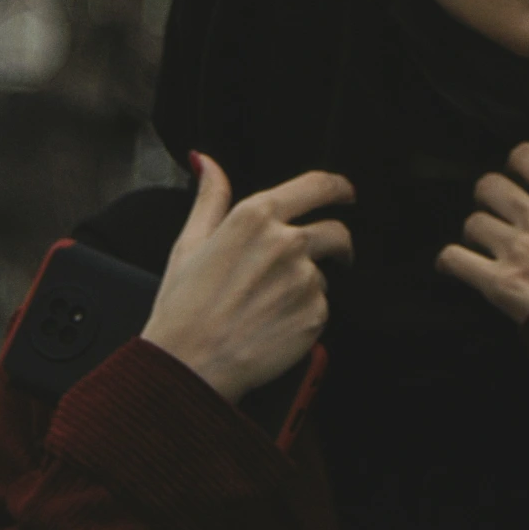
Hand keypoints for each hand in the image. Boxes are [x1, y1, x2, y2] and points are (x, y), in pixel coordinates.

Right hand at [141, 152, 354, 407]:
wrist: (189, 367)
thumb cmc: (183, 308)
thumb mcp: (189, 243)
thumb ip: (209, 197)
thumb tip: (206, 162)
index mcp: (256, 216)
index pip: (318, 186)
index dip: (339, 188)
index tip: (346, 194)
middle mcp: (287, 242)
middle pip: (336, 232)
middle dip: (336, 243)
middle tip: (326, 257)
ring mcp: (304, 280)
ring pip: (324, 275)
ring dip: (308, 285)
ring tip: (272, 305)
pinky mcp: (315, 316)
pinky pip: (321, 309)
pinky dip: (304, 315)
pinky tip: (275, 325)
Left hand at [435, 135, 528, 324]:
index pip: (527, 157)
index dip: (520, 162)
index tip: (523, 176)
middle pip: (490, 184)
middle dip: (493, 196)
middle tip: (503, 212)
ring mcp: (520, 252)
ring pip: (472, 220)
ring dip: (478, 231)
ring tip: (490, 243)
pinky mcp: (502, 288)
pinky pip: (454, 260)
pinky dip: (452, 262)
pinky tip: (463, 267)